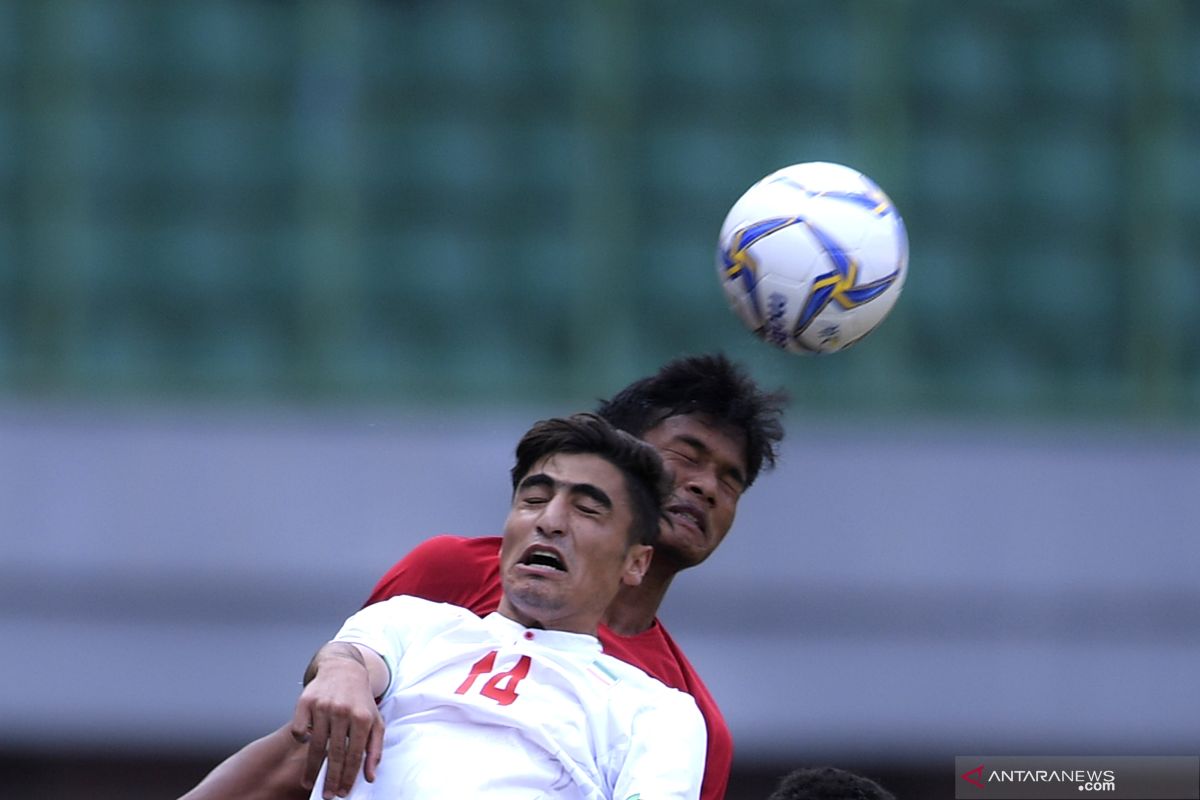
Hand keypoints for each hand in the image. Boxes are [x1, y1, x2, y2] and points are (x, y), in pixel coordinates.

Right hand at [290, 644, 384, 798]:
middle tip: (327, 795)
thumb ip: (374, 749)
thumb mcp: (375, 721)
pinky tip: (308, 746)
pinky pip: (300, 732)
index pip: (355, 755)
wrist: (343, 669)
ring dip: (311, 769)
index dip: (348, 777)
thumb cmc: (360, 700)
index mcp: (363, 717)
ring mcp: (323, 706)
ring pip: (315, 746)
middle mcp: (343, 711)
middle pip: (335, 754)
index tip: (343, 792)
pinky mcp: (306, 702)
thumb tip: (370, 777)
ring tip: (309, 783)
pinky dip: (302, 742)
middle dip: (330, 778)